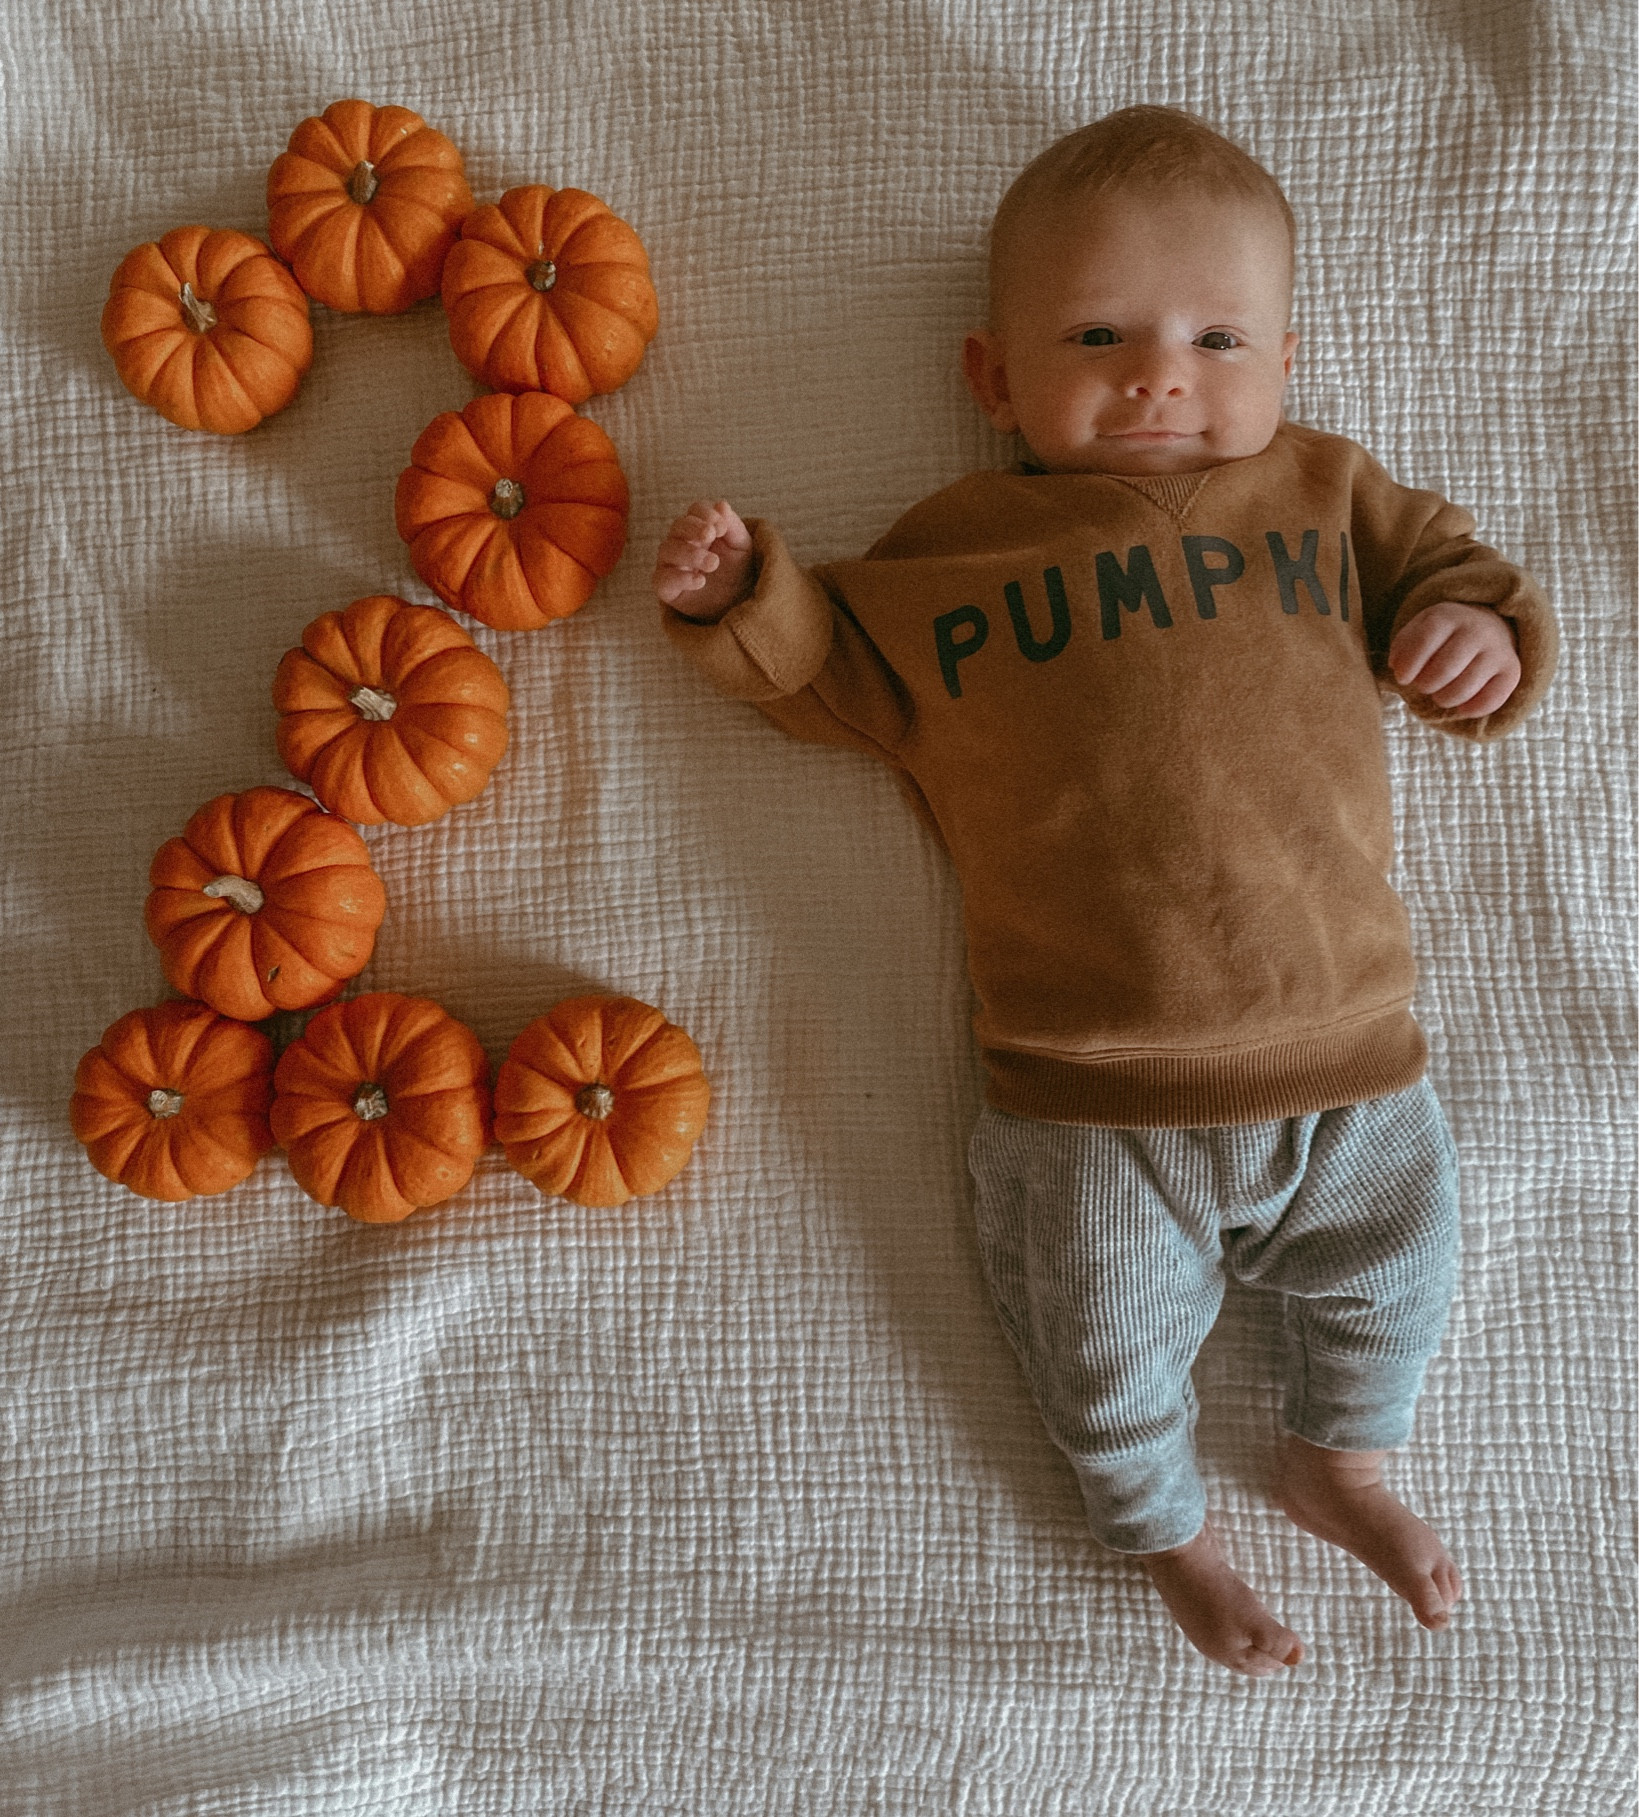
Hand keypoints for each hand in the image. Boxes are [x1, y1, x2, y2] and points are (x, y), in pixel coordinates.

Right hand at [653, 498, 754, 619]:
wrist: (738, 604)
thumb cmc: (738, 571)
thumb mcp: (742, 548)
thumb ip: (733, 526)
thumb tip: (721, 504)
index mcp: (700, 529)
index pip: (695, 511)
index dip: (706, 514)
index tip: (721, 528)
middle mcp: (681, 542)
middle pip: (677, 526)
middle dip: (693, 528)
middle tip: (711, 535)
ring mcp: (671, 564)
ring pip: (667, 549)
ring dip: (690, 553)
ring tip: (713, 563)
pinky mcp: (666, 588)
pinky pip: (662, 579)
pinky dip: (679, 578)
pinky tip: (700, 581)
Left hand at [1387, 601, 1520, 717]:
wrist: (1484, 627)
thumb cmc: (1441, 636)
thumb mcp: (1418, 630)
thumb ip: (1402, 646)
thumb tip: (1398, 667)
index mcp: (1448, 616)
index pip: (1426, 639)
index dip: (1410, 664)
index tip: (1403, 678)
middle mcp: (1477, 629)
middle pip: (1445, 669)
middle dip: (1426, 685)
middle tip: (1424, 685)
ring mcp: (1497, 649)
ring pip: (1464, 688)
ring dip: (1444, 699)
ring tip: (1440, 694)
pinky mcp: (1511, 670)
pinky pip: (1492, 699)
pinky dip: (1471, 710)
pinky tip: (1462, 707)